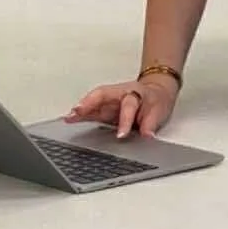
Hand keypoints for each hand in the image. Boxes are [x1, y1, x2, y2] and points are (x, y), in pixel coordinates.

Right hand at [64, 74, 178, 138]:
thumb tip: (147, 136)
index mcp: (134, 93)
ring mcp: (110, 101)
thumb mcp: (159, 110)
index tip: (121, 136)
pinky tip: (70, 119)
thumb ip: (151, 124)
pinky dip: (81, 114)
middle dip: (90, 104)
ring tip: (68, 117)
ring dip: (81, 109)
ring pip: (94, 103)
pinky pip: (91, 110)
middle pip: (103, 96)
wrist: (156, 92)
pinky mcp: (104, 109)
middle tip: (78, 112)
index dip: (124, 120)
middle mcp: (119, 95)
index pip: (128, 106)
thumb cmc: (156, 99)